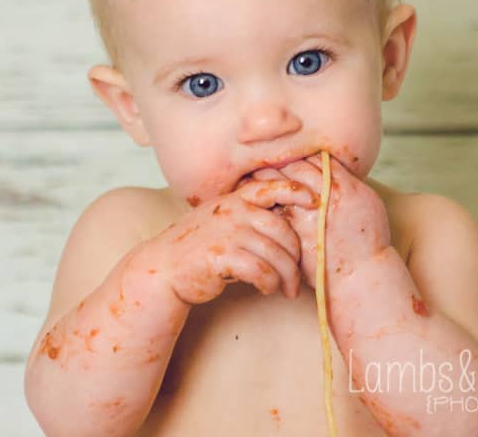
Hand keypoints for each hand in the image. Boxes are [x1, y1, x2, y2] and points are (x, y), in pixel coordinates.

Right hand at [144, 179, 314, 304]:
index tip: (314, 201)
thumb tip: (287, 221)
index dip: (296, 192)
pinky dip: (269, 283)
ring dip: (286, 276)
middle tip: (297, 277)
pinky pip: (261, 271)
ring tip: (285, 289)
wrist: (164, 268)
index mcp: (234, 200)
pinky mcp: (223, 256)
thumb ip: (247, 215)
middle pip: (283, 229)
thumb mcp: (220, 220)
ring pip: (276, 254)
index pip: (271, 187)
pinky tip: (266, 289)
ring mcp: (228, 233)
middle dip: (296, 257)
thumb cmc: (197, 246)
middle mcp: (233, 212)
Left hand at [244, 154, 390, 291]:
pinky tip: (253, 202)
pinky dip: (263, 204)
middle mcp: (324, 198)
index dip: (299, 153)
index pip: (314, 158)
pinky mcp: (294, 235)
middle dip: (277, 161)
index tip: (288, 153)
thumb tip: (326, 162)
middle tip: (261, 158)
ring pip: (279, 188)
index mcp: (343, 186)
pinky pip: (274, 211)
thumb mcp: (366, 201)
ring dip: (264, 180)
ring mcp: (307, 217)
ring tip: (251, 177)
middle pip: (293, 167)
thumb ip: (346, 180)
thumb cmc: (368, 238)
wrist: (362, 275)